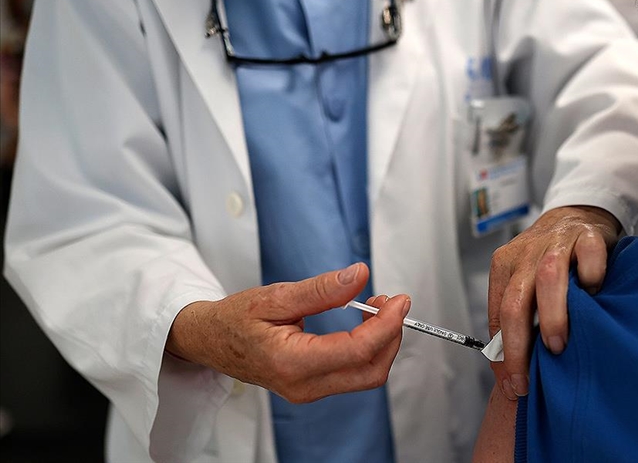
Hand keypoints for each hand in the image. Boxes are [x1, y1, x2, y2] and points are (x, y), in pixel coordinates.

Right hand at [166, 263, 410, 402]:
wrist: (209, 341)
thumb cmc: (235, 319)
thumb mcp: (275, 296)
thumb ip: (320, 289)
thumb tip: (359, 275)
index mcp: (291, 362)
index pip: (357, 350)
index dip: (387, 324)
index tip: (399, 300)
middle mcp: (303, 385)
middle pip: (370, 371)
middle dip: (390, 336)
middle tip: (390, 302)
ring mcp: (308, 391)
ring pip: (366, 375)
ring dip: (382, 342)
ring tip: (375, 308)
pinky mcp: (312, 387)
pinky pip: (353, 374)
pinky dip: (368, 349)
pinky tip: (363, 324)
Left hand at [487, 206, 619, 399]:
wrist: (576, 214)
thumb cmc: (550, 258)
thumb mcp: (527, 284)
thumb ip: (519, 318)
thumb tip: (512, 369)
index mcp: (505, 267)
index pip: (496, 316)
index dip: (504, 355)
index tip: (513, 384)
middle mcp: (526, 254)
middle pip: (514, 302)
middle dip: (519, 346)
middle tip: (530, 376)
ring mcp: (556, 243)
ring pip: (548, 279)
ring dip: (552, 316)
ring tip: (558, 345)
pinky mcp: (587, 236)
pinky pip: (589, 256)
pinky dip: (591, 276)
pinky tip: (595, 295)